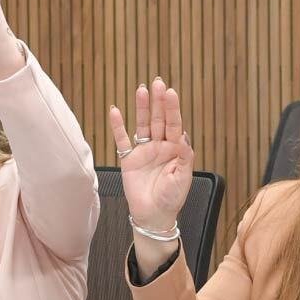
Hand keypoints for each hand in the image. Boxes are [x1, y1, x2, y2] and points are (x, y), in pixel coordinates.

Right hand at [109, 78, 194, 229]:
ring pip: (143, 125)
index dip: (172, 108)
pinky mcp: (129, 160)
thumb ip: (184, 157)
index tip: (171, 92)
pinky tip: (116, 111)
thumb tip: (183, 137)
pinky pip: (122, 140)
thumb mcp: (183, 178)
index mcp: (175, 149)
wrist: (154, 216)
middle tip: (157, 82)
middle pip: (159, 119)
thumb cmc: (171, 198)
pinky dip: (118, 127)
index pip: (174, 124)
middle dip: (158, 101)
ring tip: (141, 90)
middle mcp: (160, 146)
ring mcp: (144, 151)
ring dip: (142, 108)